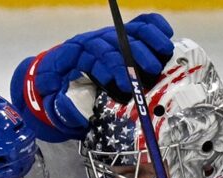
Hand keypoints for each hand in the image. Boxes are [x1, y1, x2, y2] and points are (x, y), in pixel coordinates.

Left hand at [10, 16, 173, 141]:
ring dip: (151, 39)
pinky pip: (142, 23)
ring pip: (132, 29)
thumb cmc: (58, 89)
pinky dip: (156, 26)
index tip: (124, 83)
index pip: (98, 54)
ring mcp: (110, 35)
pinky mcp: (123, 34)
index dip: (113, 67)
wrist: (56, 74)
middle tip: (151, 71)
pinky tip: (167, 35)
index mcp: (76, 53)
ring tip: (165, 53)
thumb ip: (63, 106)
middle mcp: (95, 40)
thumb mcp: (55, 100)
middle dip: (136, 55)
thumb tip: (74, 110)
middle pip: (118, 41)